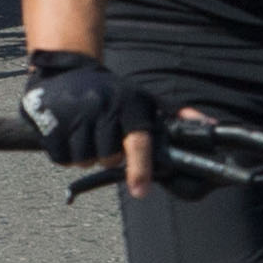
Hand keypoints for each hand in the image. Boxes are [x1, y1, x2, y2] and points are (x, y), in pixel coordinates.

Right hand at [20, 49, 164, 181]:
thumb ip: (177, 113)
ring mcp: (75, 116)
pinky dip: (65, 155)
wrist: (65, 71)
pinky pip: (61, 158)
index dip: (139, 168)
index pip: (138, 142)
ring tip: (86, 134)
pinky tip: (68, 135)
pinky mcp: (51, 124)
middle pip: (109, 159)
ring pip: (84, 161)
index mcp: (129, 105)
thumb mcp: (144, 97)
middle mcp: (103, 109)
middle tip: (104, 138)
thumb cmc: (111, 92)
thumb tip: (211, 127)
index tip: (140, 191)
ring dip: (86, 156)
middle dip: (108, 156)